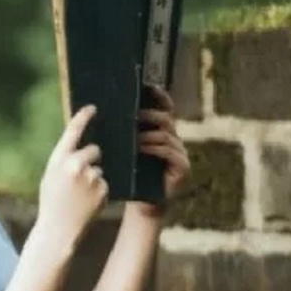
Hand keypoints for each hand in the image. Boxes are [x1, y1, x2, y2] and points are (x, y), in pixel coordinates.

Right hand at [37, 104, 108, 246]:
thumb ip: (63, 159)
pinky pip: (105, 184)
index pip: (73, 131)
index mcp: (58, 159)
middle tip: (81, 177)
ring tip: (81, 196)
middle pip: (94, 150)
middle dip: (92, 159)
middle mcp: (75, 165)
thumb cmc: (52, 201)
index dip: (83, 117)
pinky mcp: (103, 189)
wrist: (58, 229)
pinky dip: (100, 192)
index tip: (92, 108)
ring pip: (100, 169)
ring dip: (95, 179)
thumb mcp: (50, 176)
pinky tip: (88, 203)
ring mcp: (91, 177)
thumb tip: (79, 145)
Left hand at [136, 85, 190, 206]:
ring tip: (134, 135)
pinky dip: (154, 148)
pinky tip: (142, 148)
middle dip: (150, 114)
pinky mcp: (182, 168)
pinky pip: (170, 152)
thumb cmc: (133, 177)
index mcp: (162, 134)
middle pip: (166, 119)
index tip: (148, 85)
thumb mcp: (127, 152)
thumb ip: (126, 134)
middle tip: (133, 114)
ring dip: (149, 133)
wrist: (143, 205)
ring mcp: (181, 154)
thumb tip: (108, 112)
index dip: (160, 96)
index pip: (166, 109)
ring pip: (167, 135)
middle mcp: (174, 141)